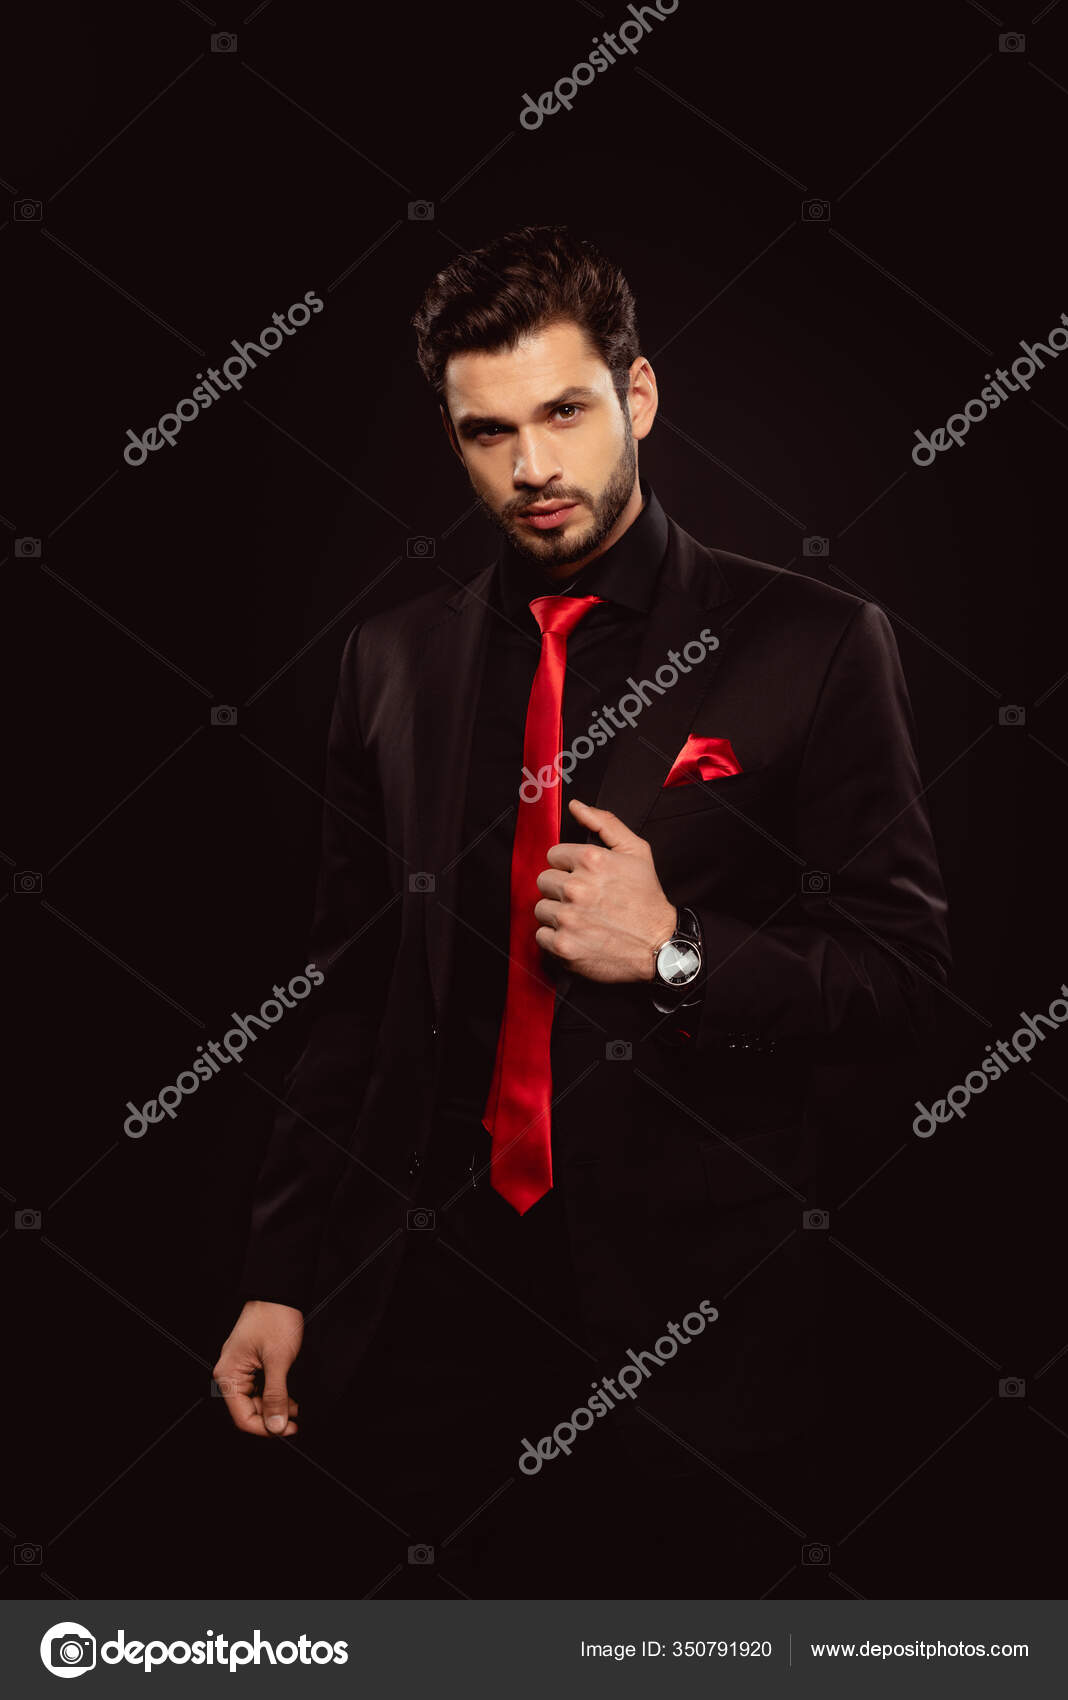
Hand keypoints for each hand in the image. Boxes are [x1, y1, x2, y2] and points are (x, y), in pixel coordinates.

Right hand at [213, 1299, 302, 1436]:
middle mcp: (230, 1374)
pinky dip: (274, 1394)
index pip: (242, 1417)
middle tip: (295, 1420)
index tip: (288, 1429)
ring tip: (295, 1407)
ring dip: (275, 1406)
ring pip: (255, 1401)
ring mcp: (240, 1368)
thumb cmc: (274, 1317)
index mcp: (228, 1375)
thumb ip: (276, 1396)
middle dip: (273, 1417)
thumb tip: (276, 1426)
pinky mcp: (251, 1364)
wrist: (279, 1292)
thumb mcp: (278, 1361)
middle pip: (248, 1411)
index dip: (266, 1428)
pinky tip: (289, 1396)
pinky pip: (259, 1388)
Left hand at [533, 798, 675, 982]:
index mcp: (591, 860)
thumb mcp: (636, 851)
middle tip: (582, 899)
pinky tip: (576, 935)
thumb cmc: (647, 900)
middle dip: (560, 889)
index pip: (553, 855)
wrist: (659, 945)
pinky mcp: (563, 945)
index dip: (568, 866)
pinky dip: (555, 937)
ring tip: (581, 918)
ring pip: (540, 908)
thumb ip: (604, 823)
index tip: (582, 877)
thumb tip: (576, 806)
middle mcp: (576, 888)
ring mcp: (568, 918)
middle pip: (543, 881)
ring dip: (556, 913)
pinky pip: (540, 935)